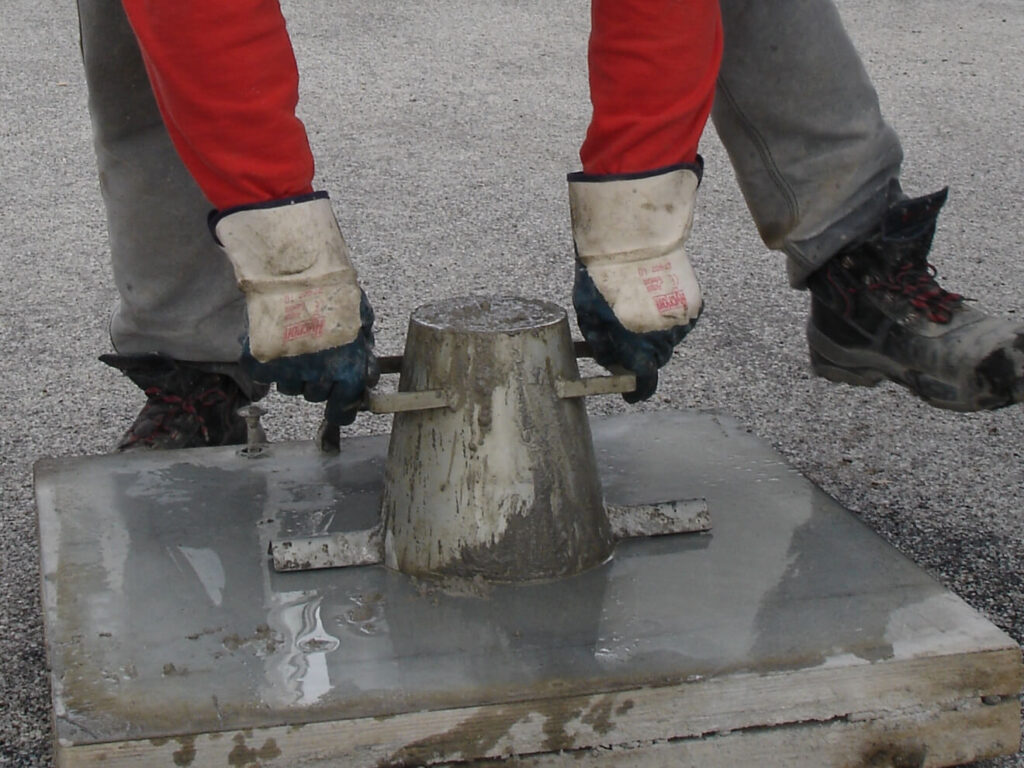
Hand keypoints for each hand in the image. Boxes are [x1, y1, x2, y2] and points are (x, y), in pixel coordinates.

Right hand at [242, 292, 377, 425]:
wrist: (295, 268)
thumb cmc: (332, 289)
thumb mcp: (362, 318)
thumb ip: (364, 348)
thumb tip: (367, 370)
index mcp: (347, 369)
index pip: (343, 409)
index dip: (341, 410)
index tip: (337, 407)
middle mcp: (319, 376)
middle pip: (315, 395)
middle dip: (317, 381)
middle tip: (315, 355)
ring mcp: (287, 371)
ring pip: (290, 388)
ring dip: (293, 373)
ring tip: (295, 343)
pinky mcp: (260, 362)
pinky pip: (264, 377)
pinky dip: (267, 366)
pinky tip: (274, 344)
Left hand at [573, 259, 697, 402]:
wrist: (630, 240)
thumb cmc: (602, 279)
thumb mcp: (588, 318)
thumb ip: (601, 346)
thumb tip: (609, 361)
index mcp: (638, 349)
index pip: (644, 383)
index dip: (637, 392)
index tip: (631, 393)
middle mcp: (665, 341)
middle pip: (656, 361)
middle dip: (643, 357)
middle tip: (627, 341)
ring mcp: (682, 322)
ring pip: (669, 339)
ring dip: (656, 333)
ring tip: (638, 307)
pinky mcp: (693, 303)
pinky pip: (680, 318)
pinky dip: (668, 315)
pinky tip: (653, 296)